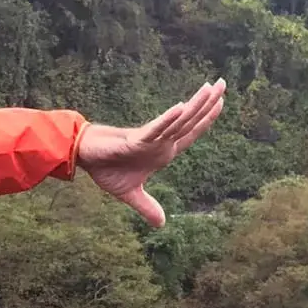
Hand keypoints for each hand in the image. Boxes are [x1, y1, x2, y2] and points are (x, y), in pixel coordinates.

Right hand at [76, 80, 227, 227]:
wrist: (85, 158)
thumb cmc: (107, 168)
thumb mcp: (130, 194)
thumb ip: (147, 206)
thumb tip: (160, 225)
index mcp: (163, 151)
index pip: (190, 133)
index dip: (206, 119)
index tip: (221, 102)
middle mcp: (161, 142)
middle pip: (190, 121)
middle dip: (208, 103)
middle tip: (223, 83)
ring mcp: (150, 139)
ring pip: (177, 121)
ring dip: (194, 105)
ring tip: (210, 87)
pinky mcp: (135, 140)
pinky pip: (155, 129)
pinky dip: (168, 120)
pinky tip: (181, 108)